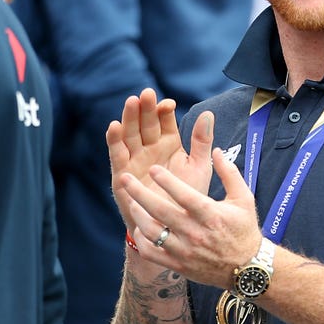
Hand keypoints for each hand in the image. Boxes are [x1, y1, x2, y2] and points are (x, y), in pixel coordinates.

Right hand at [106, 87, 213, 233]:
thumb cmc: (188, 197)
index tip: (169, 104)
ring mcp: (135, 160)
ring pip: (130, 134)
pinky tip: (114, 126)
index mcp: (169, 144)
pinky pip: (117, 155)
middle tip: (146, 94)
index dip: (164, 111)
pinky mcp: (122, 174)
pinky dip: (114, 141)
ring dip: (129, 119)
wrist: (174, 228)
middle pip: (145, 123)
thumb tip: (208, 113)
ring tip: (131, 102)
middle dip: (145, 109)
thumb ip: (202, 141)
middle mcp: (150, 148)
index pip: (164, 121)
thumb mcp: (199, 166)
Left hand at [117, 143, 261, 290]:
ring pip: (152, 232)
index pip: (183, 195)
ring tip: (133, 202)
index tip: (153, 169)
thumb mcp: (244, 198)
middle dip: (139, 193)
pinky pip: (151, 253)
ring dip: (138, 215)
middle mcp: (195, 233)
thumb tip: (215, 150)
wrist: (248, 269)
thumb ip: (229, 172)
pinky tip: (140, 228)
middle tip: (125, 179)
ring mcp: (185, 251)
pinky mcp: (178, 264)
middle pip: (160, 211)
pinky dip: (141, 240)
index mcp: (211, 215)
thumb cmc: (244, 230)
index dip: (166, 181)